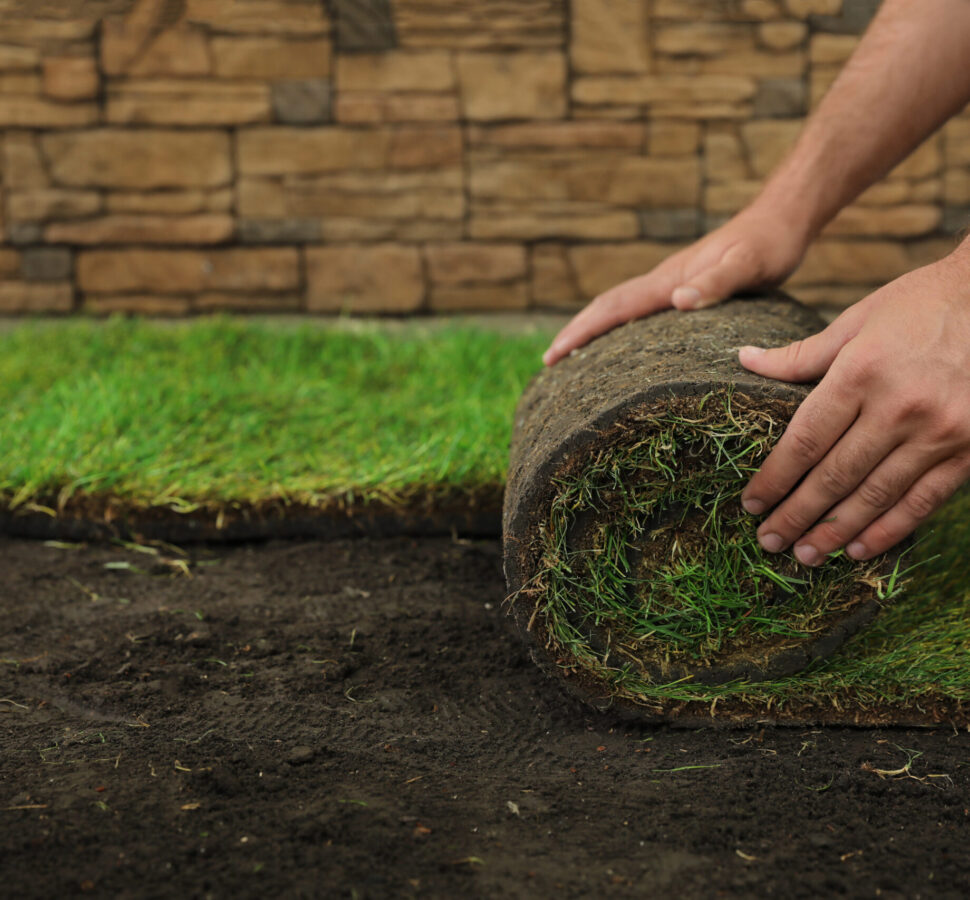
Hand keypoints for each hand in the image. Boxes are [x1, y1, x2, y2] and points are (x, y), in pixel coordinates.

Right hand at [542, 203, 809, 365]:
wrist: (782, 218)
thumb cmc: (770, 244)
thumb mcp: (750, 266)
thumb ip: (716, 283)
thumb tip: (678, 302)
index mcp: (669, 280)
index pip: (614, 308)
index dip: (581, 331)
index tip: (553, 355)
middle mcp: (663, 281)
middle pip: (607, 307)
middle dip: (575, 332)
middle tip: (548, 362)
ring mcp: (671, 283)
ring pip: (620, 308)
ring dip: (592, 329)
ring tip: (573, 356)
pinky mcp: (684, 288)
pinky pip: (640, 311)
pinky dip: (619, 327)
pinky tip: (623, 342)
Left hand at [739, 253, 969, 564]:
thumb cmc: (921, 304)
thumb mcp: (857, 319)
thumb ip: (802, 354)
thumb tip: (745, 361)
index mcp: (861, 372)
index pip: (805, 440)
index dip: (775, 478)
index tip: (751, 503)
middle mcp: (898, 407)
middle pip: (834, 475)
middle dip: (796, 513)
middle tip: (768, 541)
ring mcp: (938, 431)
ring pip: (875, 495)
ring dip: (835, 531)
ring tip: (804, 555)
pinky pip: (922, 500)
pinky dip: (889, 530)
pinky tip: (857, 549)